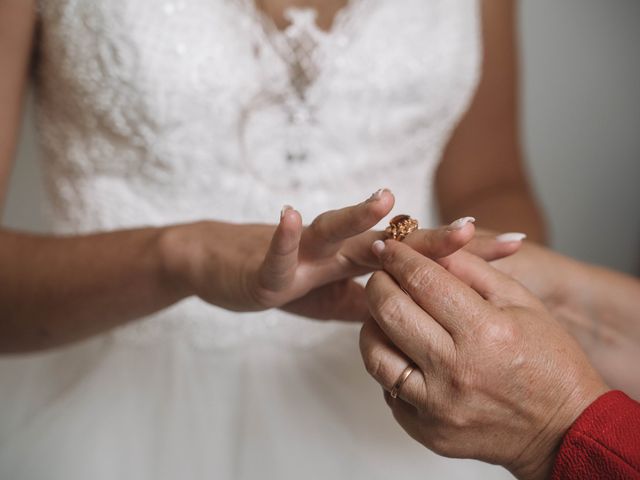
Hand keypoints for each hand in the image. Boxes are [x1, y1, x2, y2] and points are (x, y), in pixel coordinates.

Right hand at [282, 216, 496, 321]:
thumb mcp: (336, 299)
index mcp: (360, 262)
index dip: (462, 254)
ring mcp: (305, 252)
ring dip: (357, 215)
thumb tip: (412, 315)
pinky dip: (283, 233)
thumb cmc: (286, 279)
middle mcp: (339, 250)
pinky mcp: (268, 264)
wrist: (225, 266)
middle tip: (474, 229)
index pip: (418, 257)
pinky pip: (277, 249)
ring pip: (334, 230)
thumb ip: (373, 302)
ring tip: (384, 200)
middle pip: (389, 242)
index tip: (514, 245)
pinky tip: (290, 213)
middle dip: (432, 238)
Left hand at [360, 241, 608, 478]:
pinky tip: (405, 353)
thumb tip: (428, 247)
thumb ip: (471, 269)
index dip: (399, 257)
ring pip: (375, 354)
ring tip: (386, 314)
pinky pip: (388, 390)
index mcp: (485, 331)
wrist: (564, 430)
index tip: (389, 246)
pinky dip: (391, 365)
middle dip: (378, 283)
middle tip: (382, 275)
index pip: (423, 280)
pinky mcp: (427, 431)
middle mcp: (456, 370)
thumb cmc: (548, 361)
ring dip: (373, 325)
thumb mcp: (521, 301)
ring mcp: (438, 406)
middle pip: (389, 311)